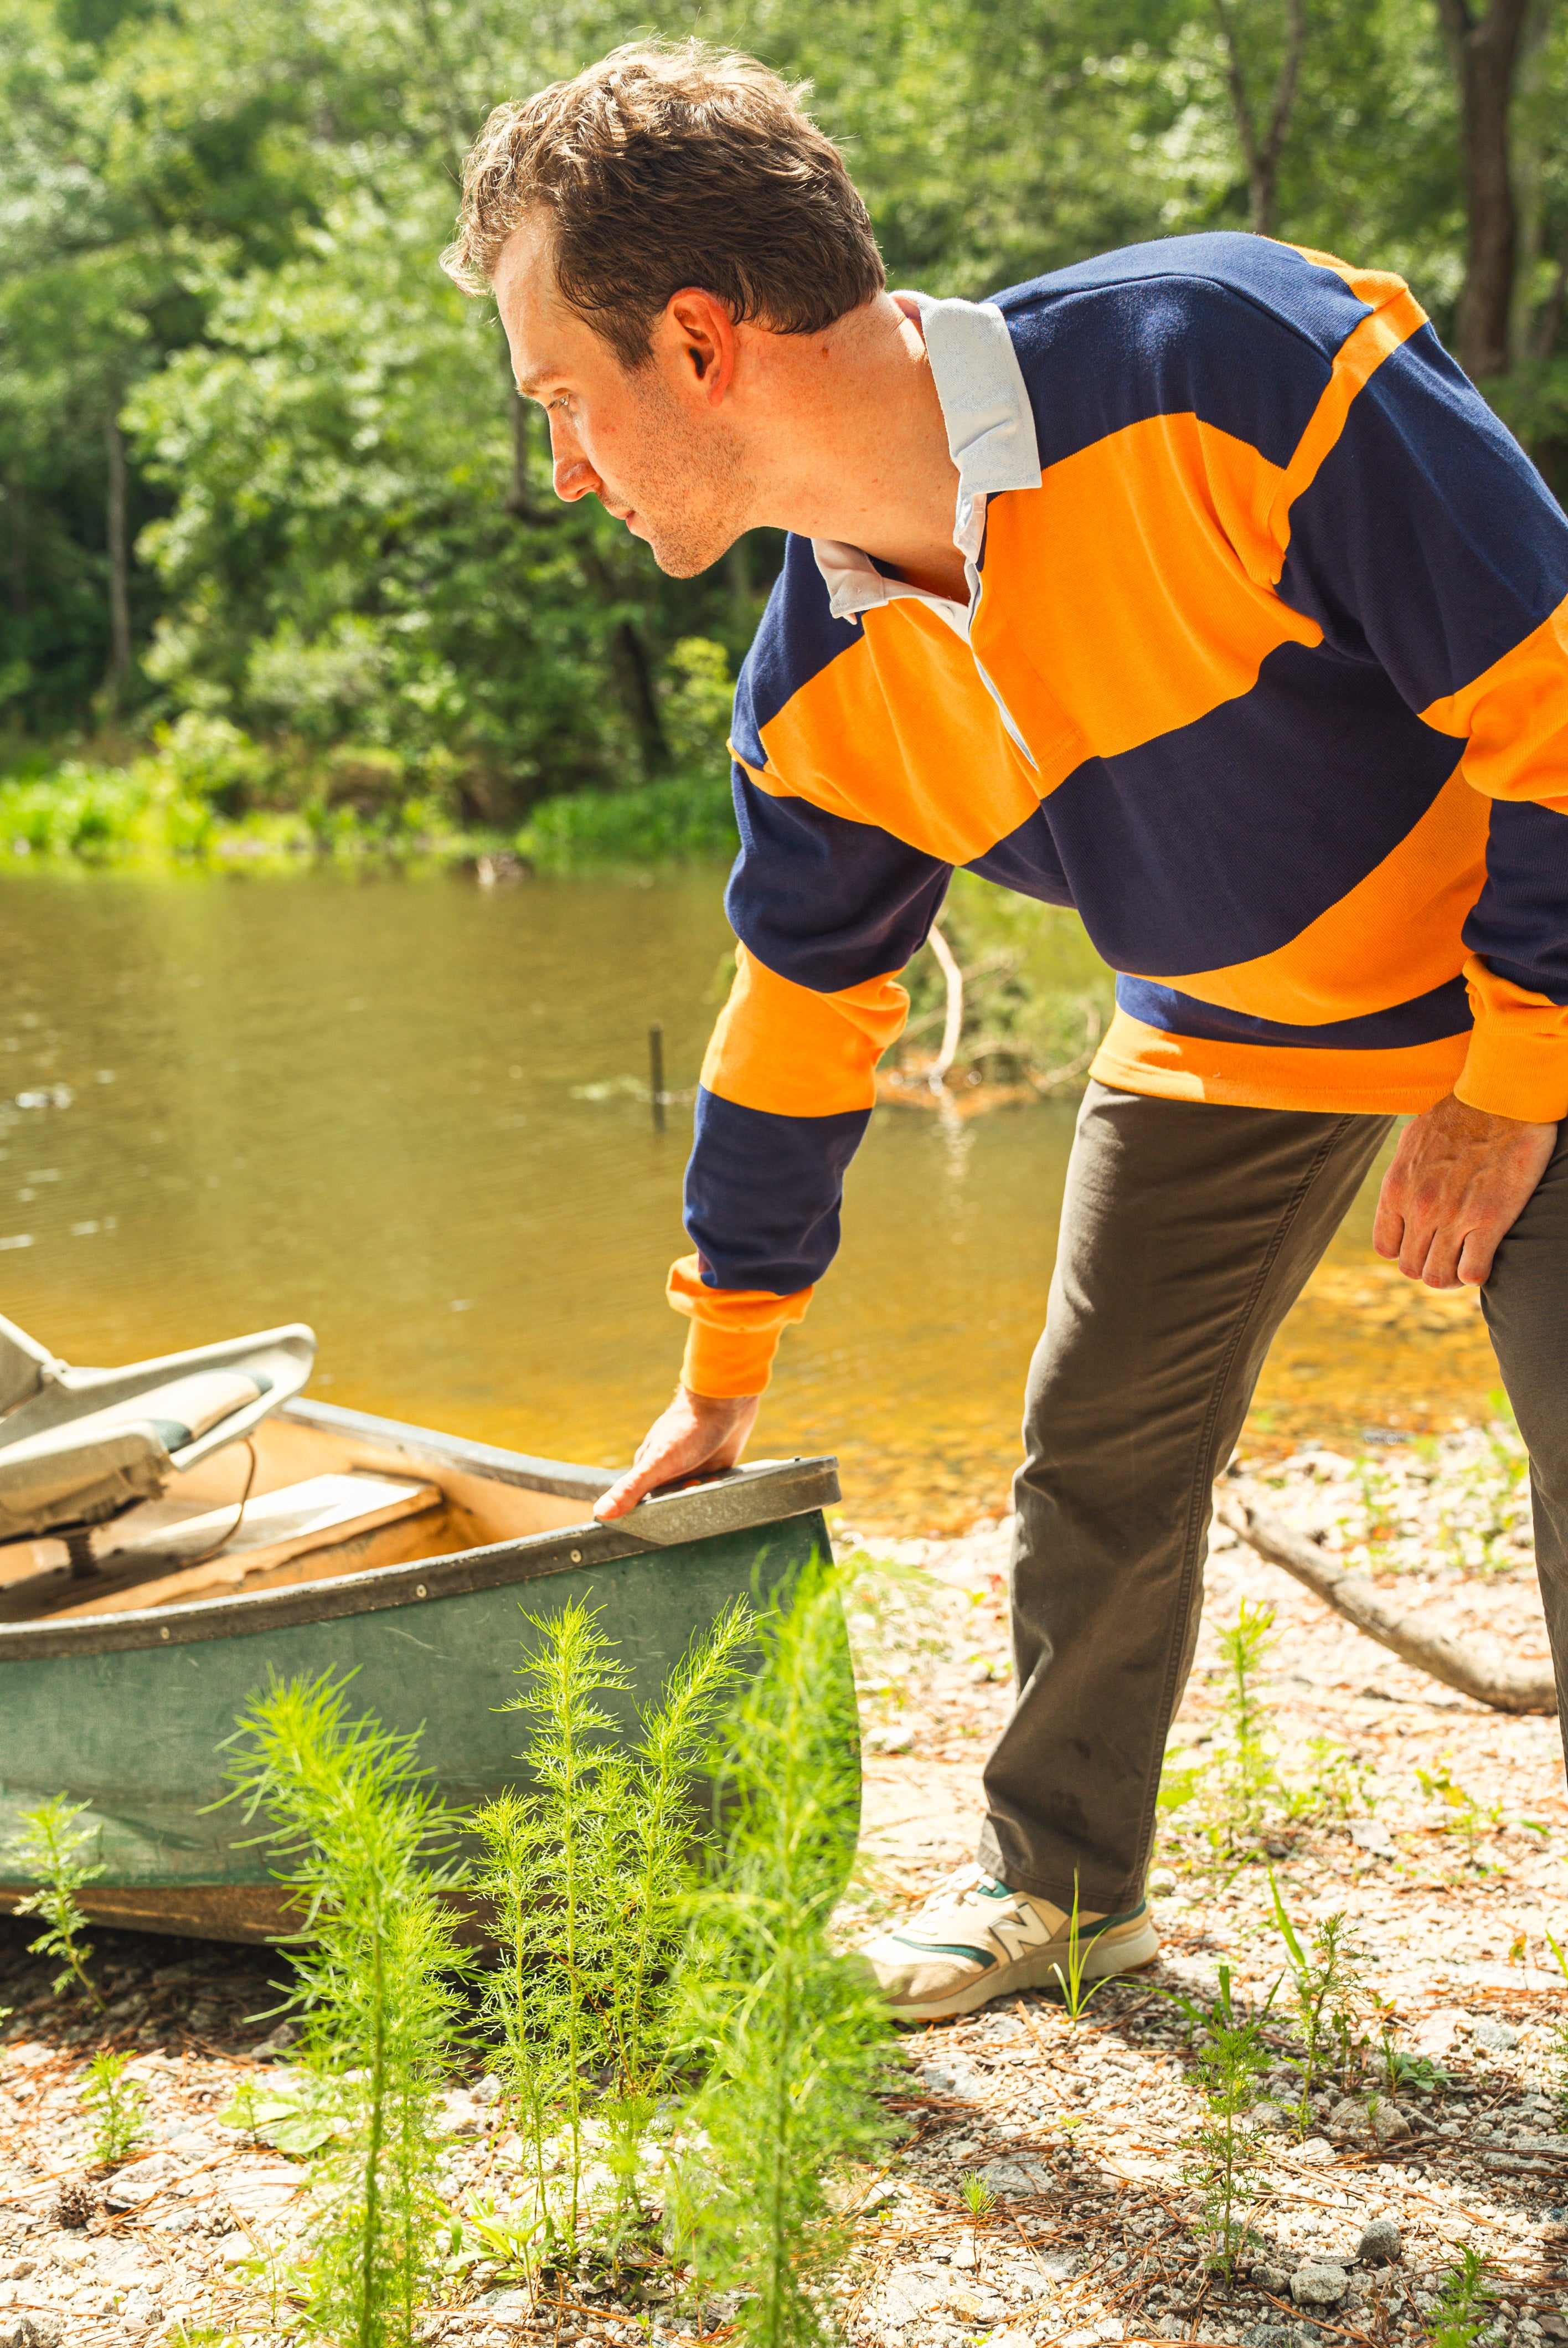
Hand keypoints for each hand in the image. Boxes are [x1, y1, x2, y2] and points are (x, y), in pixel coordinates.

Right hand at [593, 1385, 760, 1521]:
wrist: (724, 1401)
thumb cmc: (686, 1429)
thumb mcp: (657, 1463)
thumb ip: (631, 1488)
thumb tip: (600, 1512)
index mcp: (647, 1470)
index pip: (644, 1506)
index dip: (656, 1516)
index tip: (669, 1517)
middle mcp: (668, 1470)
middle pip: (672, 1504)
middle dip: (684, 1505)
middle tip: (694, 1490)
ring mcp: (692, 1468)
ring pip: (694, 1497)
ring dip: (703, 1497)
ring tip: (709, 1483)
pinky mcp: (713, 1467)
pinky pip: (712, 1488)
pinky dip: (716, 1490)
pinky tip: (721, 1484)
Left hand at [1373, 1092, 1556, 1287]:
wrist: (1499, 1099)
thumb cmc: (1460, 1114)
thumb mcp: (1414, 1142)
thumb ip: (1406, 1175)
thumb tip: (1405, 1194)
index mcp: (1396, 1189)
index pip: (1386, 1247)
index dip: (1405, 1251)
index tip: (1423, 1244)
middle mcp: (1418, 1208)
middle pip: (1411, 1267)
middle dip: (1429, 1268)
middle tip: (1448, 1259)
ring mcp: (1451, 1217)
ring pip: (1438, 1277)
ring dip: (1451, 1277)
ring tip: (1465, 1265)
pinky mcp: (1488, 1221)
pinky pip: (1472, 1272)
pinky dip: (1476, 1273)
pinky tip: (1483, 1259)